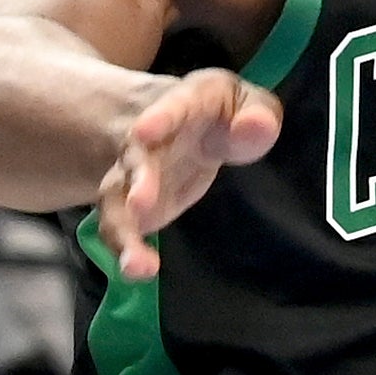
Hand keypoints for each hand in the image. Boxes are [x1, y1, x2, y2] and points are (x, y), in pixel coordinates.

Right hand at [97, 68, 281, 280]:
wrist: (182, 127)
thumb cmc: (221, 114)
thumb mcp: (247, 103)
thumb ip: (258, 114)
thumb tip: (255, 128)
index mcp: (185, 102)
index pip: (174, 105)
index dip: (161, 117)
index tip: (145, 130)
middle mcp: (147, 138)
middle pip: (137, 157)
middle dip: (137, 179)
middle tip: (140, 202)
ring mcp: (133, 173)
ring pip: (117, 200)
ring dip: (124, 231)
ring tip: (136, 265)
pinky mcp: (131, 207)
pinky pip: (122, 228)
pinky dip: (128, 251)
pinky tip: (140, 272)